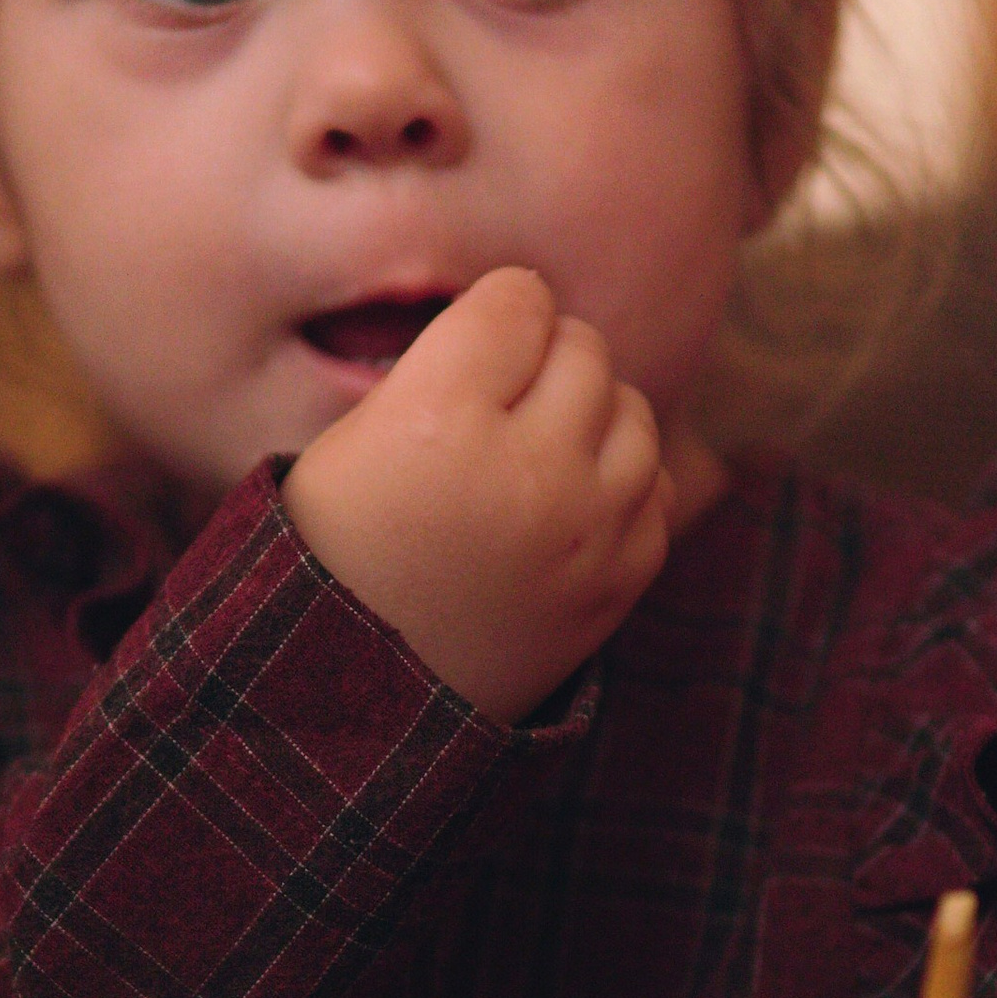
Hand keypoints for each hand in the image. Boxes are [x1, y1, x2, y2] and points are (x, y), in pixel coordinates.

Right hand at [283, 266, 670, 722]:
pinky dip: (618, 484)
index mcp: (439, 418)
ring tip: (534, 451)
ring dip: (590, 417)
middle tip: (498, 403)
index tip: (473, 348)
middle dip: (543, 361)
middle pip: (583, 347)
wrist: (362, 698)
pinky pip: (656, 485)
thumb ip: (446, 367)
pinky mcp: (622, 580)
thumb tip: (529, 317)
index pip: (518, 299)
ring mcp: (587, 528)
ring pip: (634, 410)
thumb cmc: (340, 553)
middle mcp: (526, 468)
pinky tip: (563, 506)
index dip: (493, 317)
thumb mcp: (348, 440)